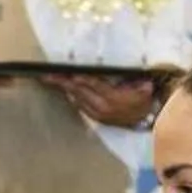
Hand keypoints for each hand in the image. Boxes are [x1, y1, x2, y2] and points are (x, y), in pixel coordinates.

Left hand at [43, 69, 164, 128]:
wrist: (145, 121)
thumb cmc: (144, 101)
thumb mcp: (143, 89)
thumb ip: (135, 81)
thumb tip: (128, 71)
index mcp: (113, 98)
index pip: (92, 84)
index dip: (78, 77)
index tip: (66, 71)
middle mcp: (102, 107)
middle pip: (78, 91)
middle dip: (62, 82)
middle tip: (47, 75)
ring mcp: (97, 113)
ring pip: (76, 98)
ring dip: (63, 89)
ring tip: (49, 80)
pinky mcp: (94, 117)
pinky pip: (79, 105)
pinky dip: (71, 96)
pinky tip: (63, 89)